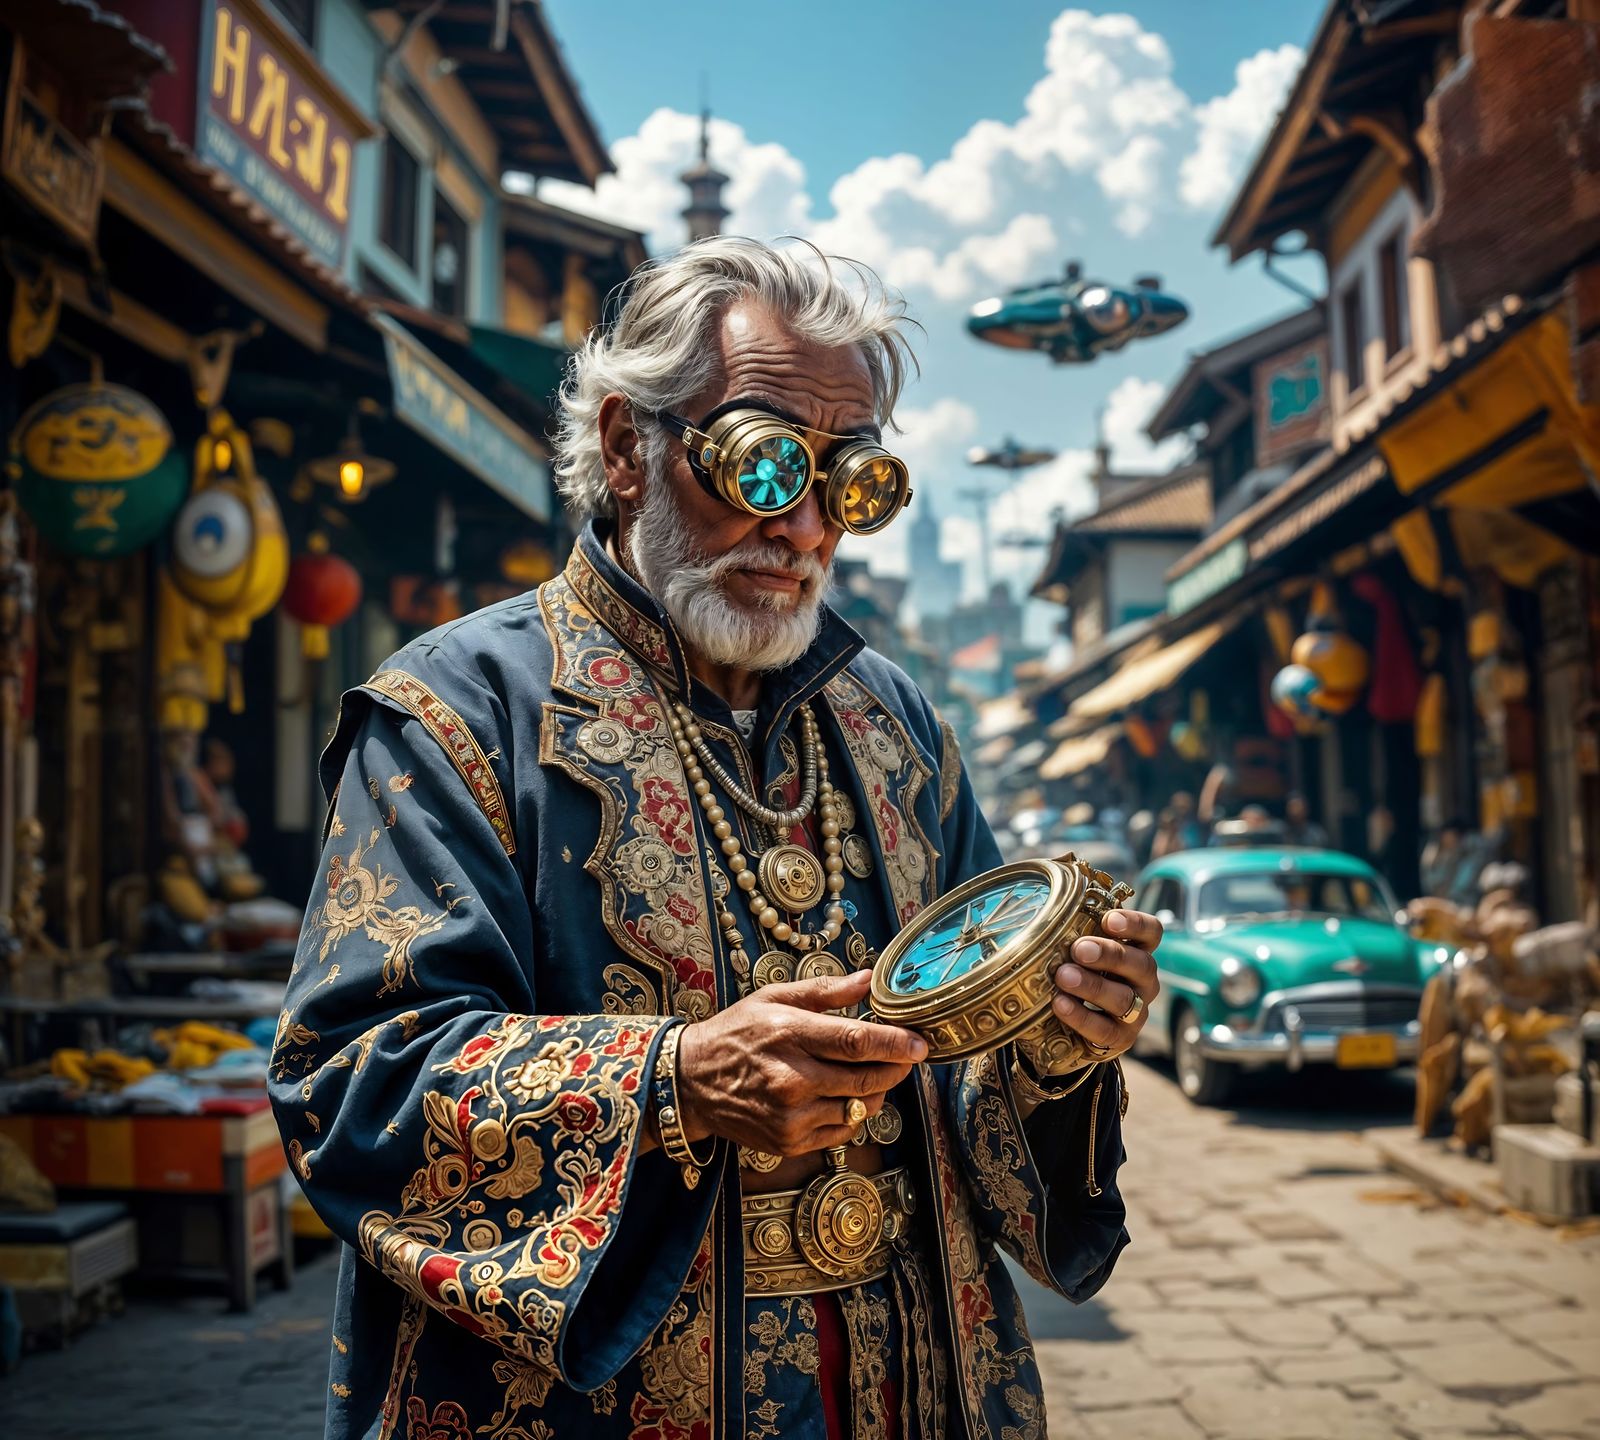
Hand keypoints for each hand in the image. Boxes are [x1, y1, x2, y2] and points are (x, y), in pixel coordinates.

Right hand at [674, 970, 926, 1156]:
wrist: (691, 1082)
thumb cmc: (736, 1033)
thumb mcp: (774, 997)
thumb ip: (824, 991)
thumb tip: (868, 979)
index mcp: (789, 1034)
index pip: (856, 1041)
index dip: (896, 1044)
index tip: (921, 1043)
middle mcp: (792, 1079)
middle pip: (867, 1079)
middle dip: (896, 1068)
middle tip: (906, 1056)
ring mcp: (791, 1116)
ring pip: (859, 1108)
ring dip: (876, 1091)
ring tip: (869, 1074)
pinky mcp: (789, 1142)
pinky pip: (842, 1131)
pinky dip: (853, 1114)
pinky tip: (842, 1096)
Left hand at [1051, 908, 1161, 1061]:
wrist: (1066, 1030)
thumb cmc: (1073, 975)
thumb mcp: (1076, 953)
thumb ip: (1073, 934)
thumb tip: (1042, 910)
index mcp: (1136, 952)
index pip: (1151, 932)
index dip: (1135, 924)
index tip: (1108, 920)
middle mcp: (1143, 981)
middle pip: (1141, 964)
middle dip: (1110, 955)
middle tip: (1079, 949)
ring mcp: (1136, 1012)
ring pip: (1124, 998)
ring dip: (1093, 986)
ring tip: (1063, 976)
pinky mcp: (1121, 1039)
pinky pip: (1106, 1030)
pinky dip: (1081, 1016)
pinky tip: (1060, 1004)